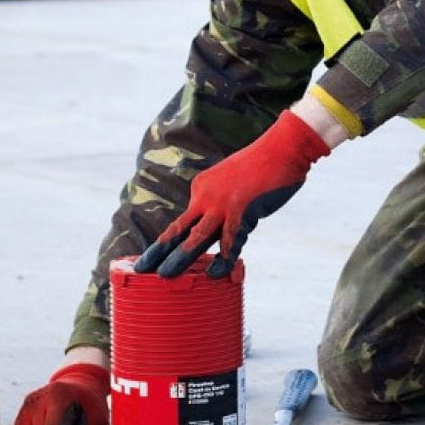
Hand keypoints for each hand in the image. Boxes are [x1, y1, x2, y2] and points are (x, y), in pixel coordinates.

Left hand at [134, 110, 329, 278]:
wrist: (282, 148)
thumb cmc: (264, 167)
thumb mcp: (234, 184)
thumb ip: (227, 208)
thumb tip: (227, 236)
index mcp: (201, 188)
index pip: (184, 221)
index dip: (170, 241)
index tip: (156, 257)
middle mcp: (205, 195)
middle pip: (179, 229)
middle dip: (159, 251)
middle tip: (142, 269)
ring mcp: (221, 203)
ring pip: (196, 237)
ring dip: (179, 258)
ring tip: (165, 276)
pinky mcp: (240, 209)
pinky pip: (228, 240)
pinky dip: (222, 259)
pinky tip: (215, 274)